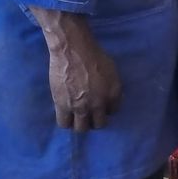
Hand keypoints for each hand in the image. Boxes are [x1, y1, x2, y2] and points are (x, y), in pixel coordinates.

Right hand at [32, 9, 122, 130]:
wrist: (73, 49)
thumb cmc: (93, 54)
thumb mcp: (112, 71)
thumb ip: (112, 87)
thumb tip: (109, 98)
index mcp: (114, 94)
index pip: (113, 112)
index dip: (107, 109)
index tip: (101, 106)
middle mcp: (99, 104)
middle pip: (99, 124)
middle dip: (95, 120)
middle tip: (89, 114)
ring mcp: (81, 107)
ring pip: (81, 128)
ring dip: (81, 124)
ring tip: (77, 116)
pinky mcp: (63, 106)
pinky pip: (64, 123)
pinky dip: (66, 121)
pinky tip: (66, 114)